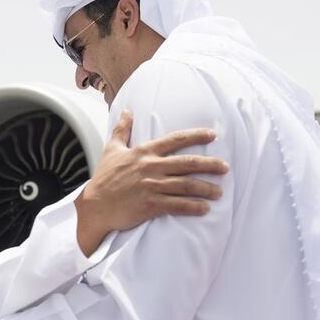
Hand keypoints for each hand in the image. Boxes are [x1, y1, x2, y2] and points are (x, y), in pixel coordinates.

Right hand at [75, 110, 228, 255]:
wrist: (94, 206)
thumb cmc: (103, 179)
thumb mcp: (111, 150)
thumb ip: (122, 130)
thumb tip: (126, 111)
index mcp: (143, 152)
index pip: (175, 140)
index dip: (196, 136)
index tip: (213, 135)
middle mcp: (150, 167)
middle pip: (187, 163)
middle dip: (210, 165)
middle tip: (225, 167)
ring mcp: (151, 186)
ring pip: (186, 185)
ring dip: (206, 189)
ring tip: (219, 192)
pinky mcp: (150, 205)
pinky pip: (177, 205)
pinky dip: (193, 207)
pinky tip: (204, 209)